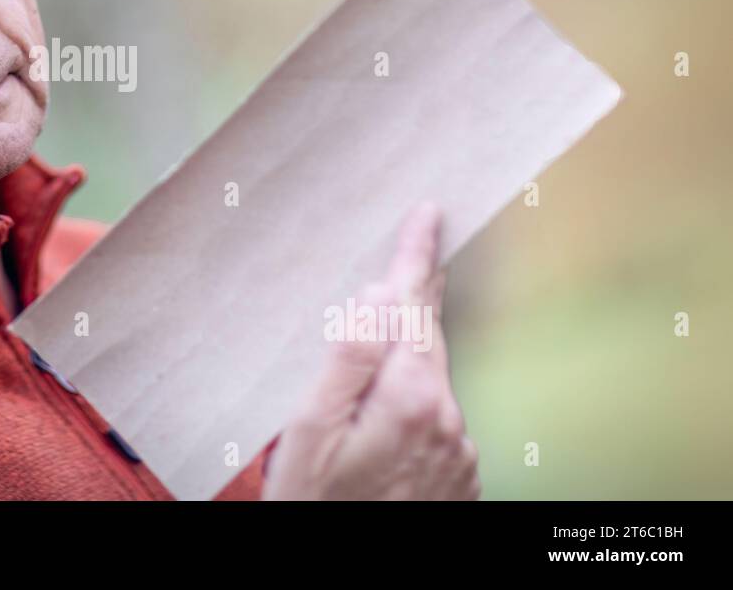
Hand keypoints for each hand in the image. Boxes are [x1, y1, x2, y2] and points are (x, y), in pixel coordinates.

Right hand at [262, 203, 480, 499]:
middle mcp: (446, 417)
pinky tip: (398, 385)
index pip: (412, 306)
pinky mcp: (458, 472)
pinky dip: (419, 386)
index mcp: (409, 395)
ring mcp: (457, 449)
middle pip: (430, 334)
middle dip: (421, 288)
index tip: (427, 213)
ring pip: (434, 372)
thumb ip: (348, 356)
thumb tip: (377, 293)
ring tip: (399, 308)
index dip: (415, 256)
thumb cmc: (313, 502)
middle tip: (420, 240)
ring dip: (415, 340)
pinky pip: (439, 410)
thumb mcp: (308, 427)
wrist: (350, 574)